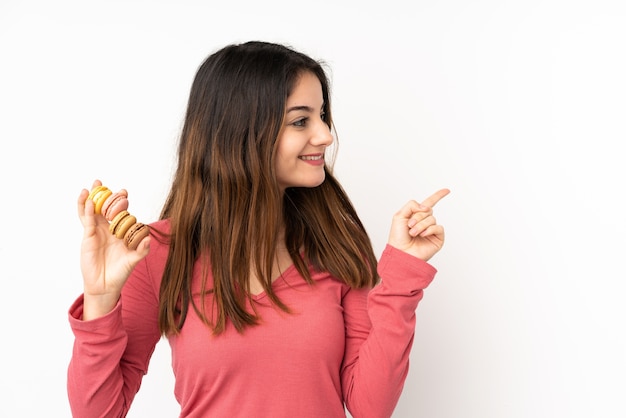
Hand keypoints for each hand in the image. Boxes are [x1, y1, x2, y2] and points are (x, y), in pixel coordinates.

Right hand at [77, 180, 149, 318]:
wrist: (105, 286)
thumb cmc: (120, 272)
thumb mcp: (133, 260)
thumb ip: (142, 250)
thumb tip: (149, 238)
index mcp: (119, 231)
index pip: (119, 213)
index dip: (120, 202)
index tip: (124, 192)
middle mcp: (107, 229)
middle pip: (103, 208)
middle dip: (103, 195)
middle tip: (102, 183)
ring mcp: (96, 232)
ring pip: (91, 212)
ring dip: (90, 199)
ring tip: (91, 186)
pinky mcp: (88, 238)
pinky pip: (87, 222)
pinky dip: (87, 212)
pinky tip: (89, 202)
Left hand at [387, 188, 449, 260]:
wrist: (400, 252)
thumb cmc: (398, 237)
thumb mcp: (399, 216)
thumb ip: (412, 205)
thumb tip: (426, 207)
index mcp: (417, 215)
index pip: (429, 203)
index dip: (438, 196)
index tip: (447, 190)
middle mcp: (425, 222)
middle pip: (428, 210)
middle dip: (417, 216)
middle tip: (409, 226)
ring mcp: (432, 230)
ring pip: (432, 219)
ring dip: (421, 225)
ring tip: (413, 233)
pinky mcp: (437, 238)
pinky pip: (438, 227)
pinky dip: (429, 229)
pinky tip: (422, 235)